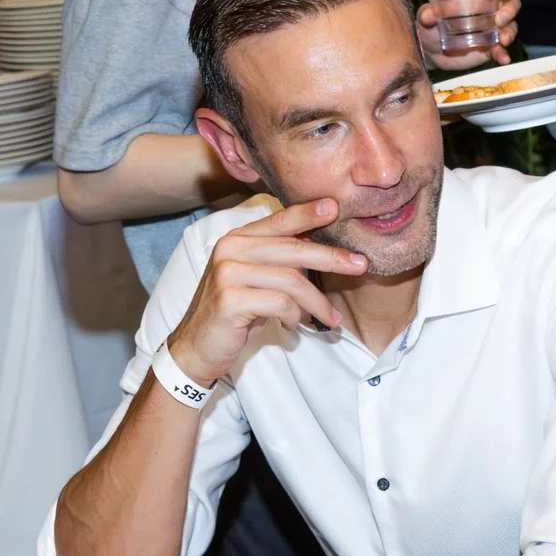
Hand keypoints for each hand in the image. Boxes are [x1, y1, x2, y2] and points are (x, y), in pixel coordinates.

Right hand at [166, 198, 369, 383]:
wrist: (196, 347)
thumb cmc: (233, 312)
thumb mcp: (253, 279)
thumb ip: (277, 260)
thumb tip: (321, 247)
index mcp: (236, 239)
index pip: (278, 220)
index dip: (308, 213)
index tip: (335, 207)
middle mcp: (229, 249)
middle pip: (293, 249)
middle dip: (331, 258)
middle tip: (359, 265)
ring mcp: (227, 273)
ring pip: (291, 280)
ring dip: (317, 302)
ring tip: (332, 318)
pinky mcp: (230, 299)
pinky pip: (280, 303)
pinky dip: (293, 316)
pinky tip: (292, 326)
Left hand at [418, 0, 521, 71]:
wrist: (431, 53)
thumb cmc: (430, 27)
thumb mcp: (426, 19)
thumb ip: (427, 15)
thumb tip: (427, 14)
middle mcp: (489, 12)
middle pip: (511, 4)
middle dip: (510, 10)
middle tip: (500, 19)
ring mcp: (492, 31)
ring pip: (511, 27)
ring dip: (510, 32)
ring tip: (502, 40)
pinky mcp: (490, 49)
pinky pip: (502, 50)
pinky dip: (504, 54)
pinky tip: (503, 58)